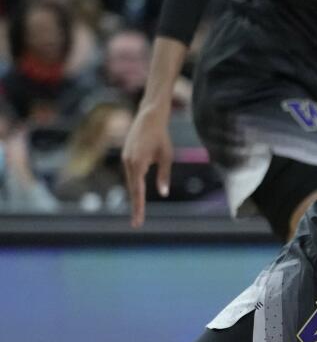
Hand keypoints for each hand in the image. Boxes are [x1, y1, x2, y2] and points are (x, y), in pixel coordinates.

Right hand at [123, 105, 173, 226]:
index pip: (138, 191)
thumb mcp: (166, 157)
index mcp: (138, 164)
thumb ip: (163, 175)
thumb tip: (162, 193)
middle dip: (136, 207)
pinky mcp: (126, 156)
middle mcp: (128, 163)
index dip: (138, 207)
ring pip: (132, 182)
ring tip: (138, 214)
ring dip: (135, 197)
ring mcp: (125, 159)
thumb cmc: (161, 137)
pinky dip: (135, 186)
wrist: (149, 117)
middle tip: (137, 224)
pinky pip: (131, 175)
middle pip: (133, 190)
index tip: (138, 221)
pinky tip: (138, 195)